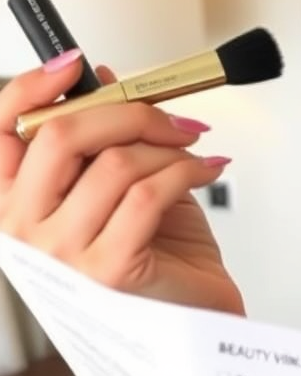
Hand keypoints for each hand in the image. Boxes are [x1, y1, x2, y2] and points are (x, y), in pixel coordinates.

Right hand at [0, 51, 244, 314]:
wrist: (193, 312)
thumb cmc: (157, 251)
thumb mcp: (122, 181)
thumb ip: (102, 136)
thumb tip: (101, 78)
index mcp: (15, 203)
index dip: (29, 89)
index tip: (72, 64)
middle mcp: (23, 232)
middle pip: (62, 135)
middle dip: (129, 111)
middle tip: (172, 119)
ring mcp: (63, 254)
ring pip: (116, 162)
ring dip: (169, 147)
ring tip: (193, 155)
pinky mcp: (110, 270)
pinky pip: (149, 193)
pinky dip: (189, 170)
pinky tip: (207, 169)